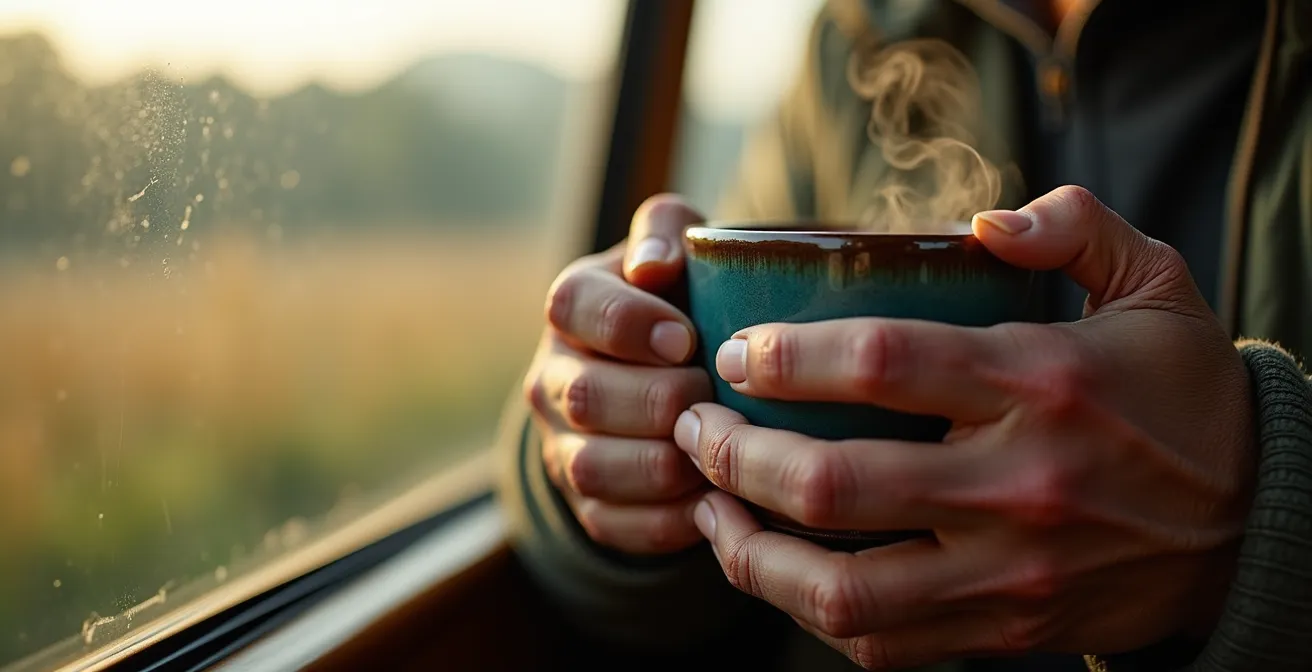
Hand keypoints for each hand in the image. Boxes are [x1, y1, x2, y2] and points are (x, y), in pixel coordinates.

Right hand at [523, 195, 714, 554]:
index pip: (574, 306)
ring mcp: (564, 446)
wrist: (669, 376)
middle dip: (659, 400)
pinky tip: (717, 500)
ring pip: (594, 467)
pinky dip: (670, 519)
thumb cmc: (686, 300)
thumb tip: (655, 267)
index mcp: (573, 306)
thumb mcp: (679, 249)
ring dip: (665, 463)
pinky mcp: (588, 505)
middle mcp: (552, 378)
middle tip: (715, 396)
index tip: (685, 337)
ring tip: (721, 448)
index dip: (627, 324)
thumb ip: (665, 232)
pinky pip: (616, 524)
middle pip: (584, 396)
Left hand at [673, 186, 1255, 667]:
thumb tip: (981, 219)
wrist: (1253, 529)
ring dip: (749, 551)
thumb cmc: (1183, 395)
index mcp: (1040, 382)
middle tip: (697, 429)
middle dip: (736, 456)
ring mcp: (1008, 572)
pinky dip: (807, 608)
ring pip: (841, 588)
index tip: (736, 352)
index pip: (881, 364)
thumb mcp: (1156, 285)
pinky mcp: (1004, 630)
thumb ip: (1074, 228)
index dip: (785, 356)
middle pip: (834, 484)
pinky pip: (878, 641)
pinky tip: (772, 566)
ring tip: (708, 508)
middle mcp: (1017, 486)